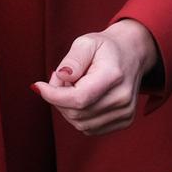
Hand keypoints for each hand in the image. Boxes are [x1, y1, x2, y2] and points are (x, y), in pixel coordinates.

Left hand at [34, 20, 158, 135]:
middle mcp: (122, 98)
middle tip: (60, 79)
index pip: (79, 99)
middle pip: (77, 113)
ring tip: (73, 86)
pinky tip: (82, 98)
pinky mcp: (124, 121)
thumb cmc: (106, 47)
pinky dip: (78, 116)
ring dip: (67, 108)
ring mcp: (126, 112)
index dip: (54, 96)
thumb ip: (73, 60)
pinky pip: (90, 129)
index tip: (39, 86)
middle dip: (59, 99)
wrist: (132, 53)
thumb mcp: (86, 42)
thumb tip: (60, 77)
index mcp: (113, 76)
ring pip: (81, 124)